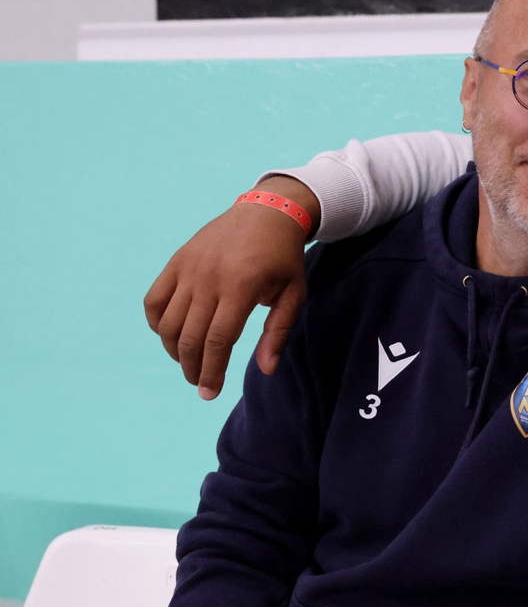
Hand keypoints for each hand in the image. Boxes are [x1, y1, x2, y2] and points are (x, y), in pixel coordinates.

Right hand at [144, 177, 318, 399]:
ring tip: (190, 362)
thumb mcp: (294, 294)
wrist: (267, 212)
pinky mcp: (176, 262)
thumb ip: (278, 332)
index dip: (212, 372)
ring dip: (174, 351)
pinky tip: (172, 334)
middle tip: (201, 384)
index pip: (218, 341)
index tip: (210, 394)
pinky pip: (154, 300)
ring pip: (167, 323)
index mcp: (242, 287)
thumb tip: (266, 369)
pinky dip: (157, 323)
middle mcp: (210, 278)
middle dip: (193, 369)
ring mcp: (189, 269)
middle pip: (190, 338)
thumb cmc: (283, 258)